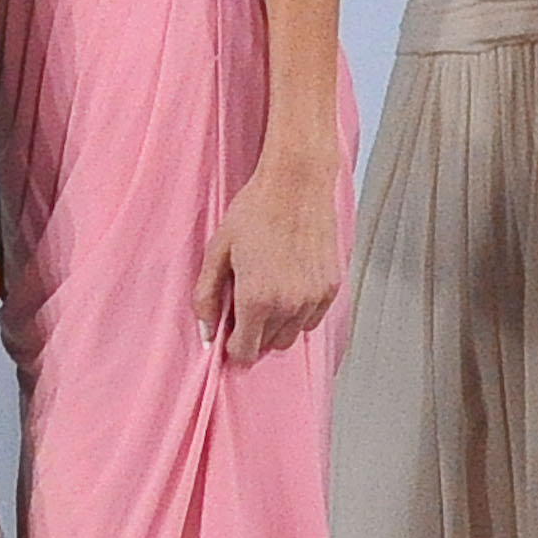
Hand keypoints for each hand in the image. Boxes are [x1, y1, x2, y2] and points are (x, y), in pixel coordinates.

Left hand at [194, 158, 344, 365]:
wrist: (296, 185)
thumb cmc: (254, 213)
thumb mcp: (217, 252)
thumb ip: (207, 296)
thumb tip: (206, 330)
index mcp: (257, 300)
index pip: (244, 352)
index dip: (232, 348)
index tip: (228, 334)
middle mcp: (289, 305)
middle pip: (269, 346)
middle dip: (254, 334)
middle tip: (244, 305)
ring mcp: (314, 298)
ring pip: (292, 335)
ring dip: (277, 325)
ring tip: (267, 292)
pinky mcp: (331, 287)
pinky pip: (312, 319)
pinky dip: (299, 313)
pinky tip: (287, 286)